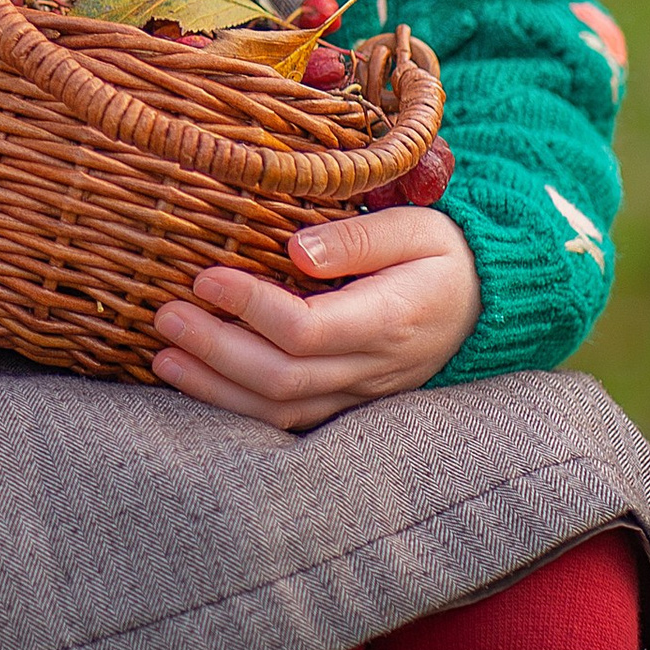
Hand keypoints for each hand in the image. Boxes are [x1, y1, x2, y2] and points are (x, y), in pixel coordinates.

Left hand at [149, 210, 479, 431]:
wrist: (485, 307)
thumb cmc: (444, 255)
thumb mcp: (416, 227)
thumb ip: (359, 238)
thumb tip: (296, 250)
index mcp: (391, 319)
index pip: (307, 328)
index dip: (250, 307)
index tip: (206, 277)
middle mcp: (374, 368)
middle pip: (282, 377)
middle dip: (216, 349)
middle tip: (168, 316)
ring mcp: (360, 395)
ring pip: (279, 410)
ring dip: (215, 388)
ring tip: (164, 357)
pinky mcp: (347, 407)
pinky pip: (287, 423)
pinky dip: (236, 409)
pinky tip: (197, 383)